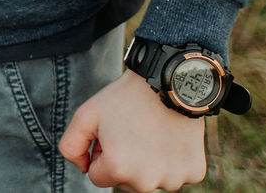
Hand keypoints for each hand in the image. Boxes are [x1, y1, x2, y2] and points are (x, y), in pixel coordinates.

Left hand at [58, 70, 207, 189]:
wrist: (168, 83)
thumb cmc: (125, 99)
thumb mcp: (85, 116)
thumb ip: (70, 146)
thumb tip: (83, 169)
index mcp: (118, 168)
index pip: (97, 177)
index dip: (101, 154)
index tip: (112, 135)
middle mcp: (147, 182)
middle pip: (125, 182)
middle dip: (124, 162)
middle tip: (131, 132)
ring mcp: (174, 179)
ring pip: (151, 179)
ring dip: (148, 164)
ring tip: (151, 134)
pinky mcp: (195, 173)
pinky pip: (175, 174)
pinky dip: (172, 161)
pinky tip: (170, 138)